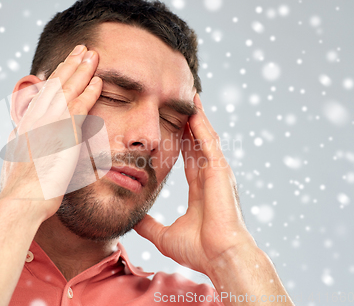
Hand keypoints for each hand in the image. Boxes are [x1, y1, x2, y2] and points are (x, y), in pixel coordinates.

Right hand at [0, 45, 101, 221]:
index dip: (57, 76)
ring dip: (82, 69)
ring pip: (69, 88)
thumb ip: (15, 140)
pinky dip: (90, 91)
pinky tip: (99, 80)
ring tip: (92, 54)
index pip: (44, 92)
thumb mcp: (11, 157)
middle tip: (82, 49)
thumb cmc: (17, 187)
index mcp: (26, 122)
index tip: (65, 64)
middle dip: (70, 64)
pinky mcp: (64, 132)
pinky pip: (81, 105)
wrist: (21, 198)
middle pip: (56, 83)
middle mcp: (37, 116)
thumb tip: (13, 132)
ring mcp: (50, 122)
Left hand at [134, 93, 256, 274]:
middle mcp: (211, 176)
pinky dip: (202, 125)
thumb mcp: (165, 235)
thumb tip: (133, 221)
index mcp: (200, 188)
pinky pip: (209, 142)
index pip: (189, 158)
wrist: (221, 257)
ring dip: (197, 117)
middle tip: (180, 102)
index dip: (183, 141)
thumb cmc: (199, 250)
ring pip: (205, 137)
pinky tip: (194, 110)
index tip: (173, 126)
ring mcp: (217, 172)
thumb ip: (149, 226)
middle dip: (190, 122)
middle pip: (198, 142)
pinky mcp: (221, 171)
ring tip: (189, 97)